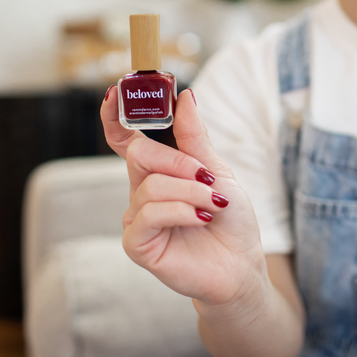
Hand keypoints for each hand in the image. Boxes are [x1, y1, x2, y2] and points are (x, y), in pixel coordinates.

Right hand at [101, 86, 265, 307]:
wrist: (241, 264)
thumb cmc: (230, 219)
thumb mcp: (217, 169)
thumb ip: (194, 137)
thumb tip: (185, 96)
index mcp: (157, 171)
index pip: (125, 139)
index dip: (116, 116)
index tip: (116, 92)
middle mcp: (141, 191)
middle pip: (139, 155)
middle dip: (177, 162)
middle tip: (207, 175)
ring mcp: (137, 218)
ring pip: (150, 186)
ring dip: (190, 191)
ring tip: (213, 204)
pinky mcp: (137, 244)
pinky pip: (148, 214)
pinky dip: (179, 212)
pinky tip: (200, 218)